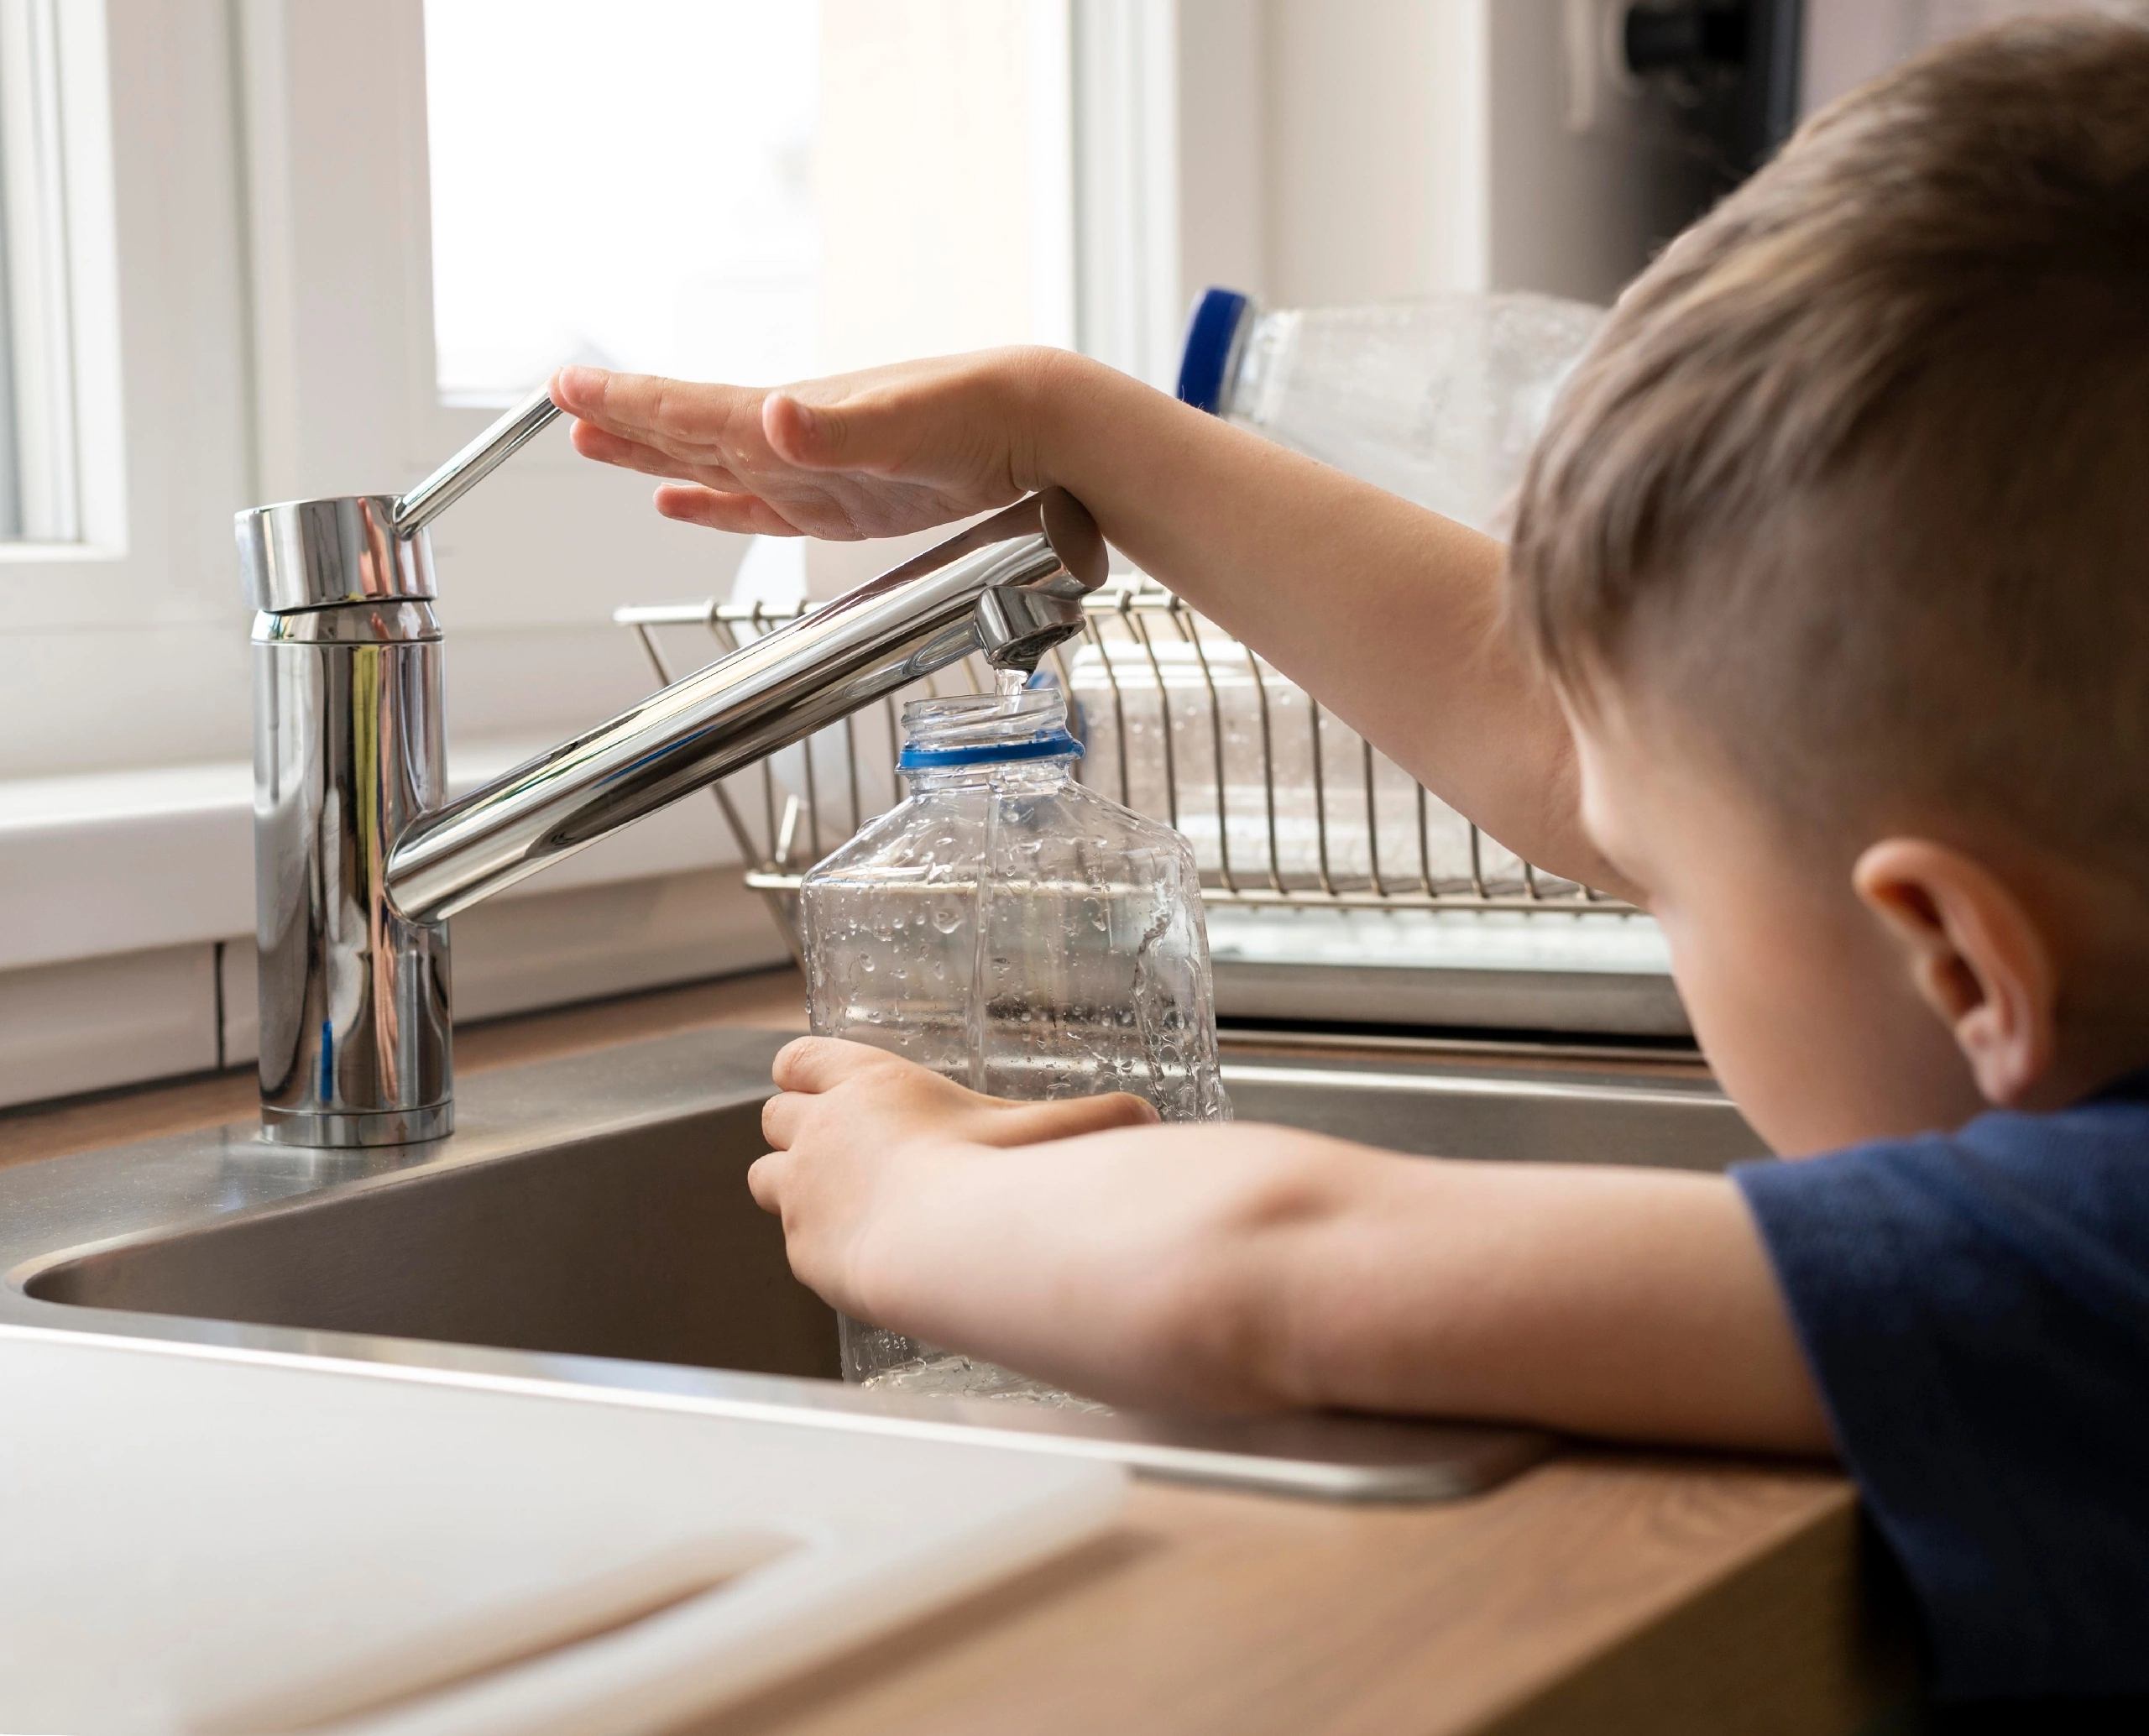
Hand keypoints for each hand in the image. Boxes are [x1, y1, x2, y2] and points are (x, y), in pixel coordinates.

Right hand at [549, 349, 1086, 540]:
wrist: (1033, 429)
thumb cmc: (974, 414)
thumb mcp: (903, 425)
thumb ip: (833, 429)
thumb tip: (770, 414)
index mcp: (788, 418)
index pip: (687, 407)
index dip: (624, 402)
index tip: (563, 388)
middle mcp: (787, 440)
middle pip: (684, 430)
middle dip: (621, 424)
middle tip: (560, 410)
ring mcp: (809, 474)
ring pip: (708, 464)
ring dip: (651, 458)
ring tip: (596, 446)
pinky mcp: (837, 505)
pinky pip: (754, 504)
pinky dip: (711, 504)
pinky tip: (677, 502)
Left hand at [750, 1036, 1156, 1321]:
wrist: (948, 1250)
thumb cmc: (994, 1177)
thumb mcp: (1048, 1130)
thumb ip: (1094, 1118)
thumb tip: (1147, 1118)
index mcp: (868, 1083)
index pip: (800, 1057)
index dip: (806, 1071)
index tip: (821, 1083)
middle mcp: (821, 1130)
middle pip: (771, 1114)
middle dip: (796, 1127)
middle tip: (835, 1147)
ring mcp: (803, 1192)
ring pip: (763, 1174)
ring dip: (790, 1181)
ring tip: (835, 1198)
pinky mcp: (801, 1249)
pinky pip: (791, 1238)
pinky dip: (815, 1240)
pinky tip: (859, 1249)